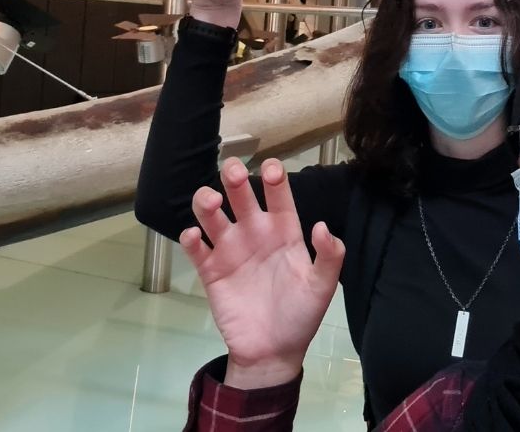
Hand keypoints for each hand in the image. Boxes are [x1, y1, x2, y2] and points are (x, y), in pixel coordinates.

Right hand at [179, 158, 344, 389]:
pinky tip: (194, 236)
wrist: (272, 352)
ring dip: (207, 202)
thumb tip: (322, 226)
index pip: (279, 197)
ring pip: (213, 215)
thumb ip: (329, 257)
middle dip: (235, 179)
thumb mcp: (322, 287)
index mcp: (284, 232)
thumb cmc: (300, 316)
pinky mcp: (210, 271)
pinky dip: (190, 238)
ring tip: (211, 202)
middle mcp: (255, 234)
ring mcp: (230, 250)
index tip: (270, 168)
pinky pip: (196, 249)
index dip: (275, 178)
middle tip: (232, 172)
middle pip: (241, 196)